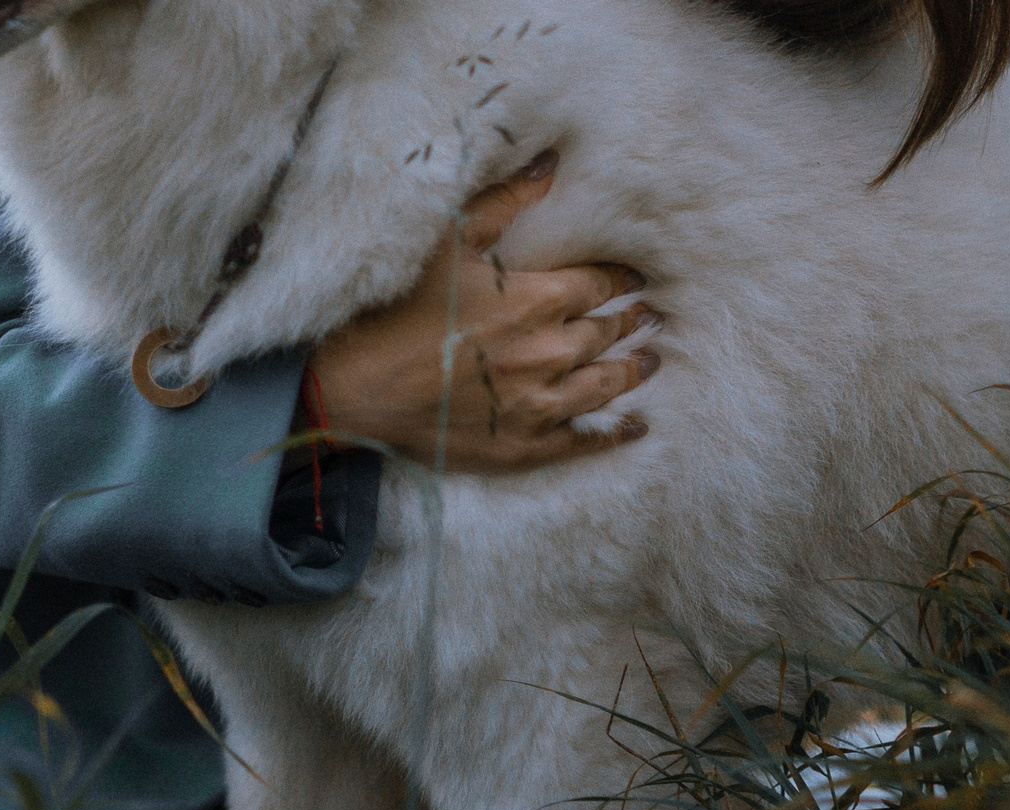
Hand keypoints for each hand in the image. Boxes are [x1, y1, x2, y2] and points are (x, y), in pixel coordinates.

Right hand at [305, 150, 661, 470]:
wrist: (357, 388)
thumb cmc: (397, 311)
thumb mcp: (449, 242)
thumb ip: (504, 202)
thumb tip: (549, 163)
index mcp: (537, 300)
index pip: (598, 284)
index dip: (620, 279)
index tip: (635, 277)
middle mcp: (550, 353)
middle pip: (607, 333)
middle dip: (631, 321)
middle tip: (651, 315)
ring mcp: (539, 404)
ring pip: (604, 385)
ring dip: (631, 371)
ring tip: (650, 361)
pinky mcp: (524, 445)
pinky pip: (583, 440)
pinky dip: (614, 433)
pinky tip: (634, 427)